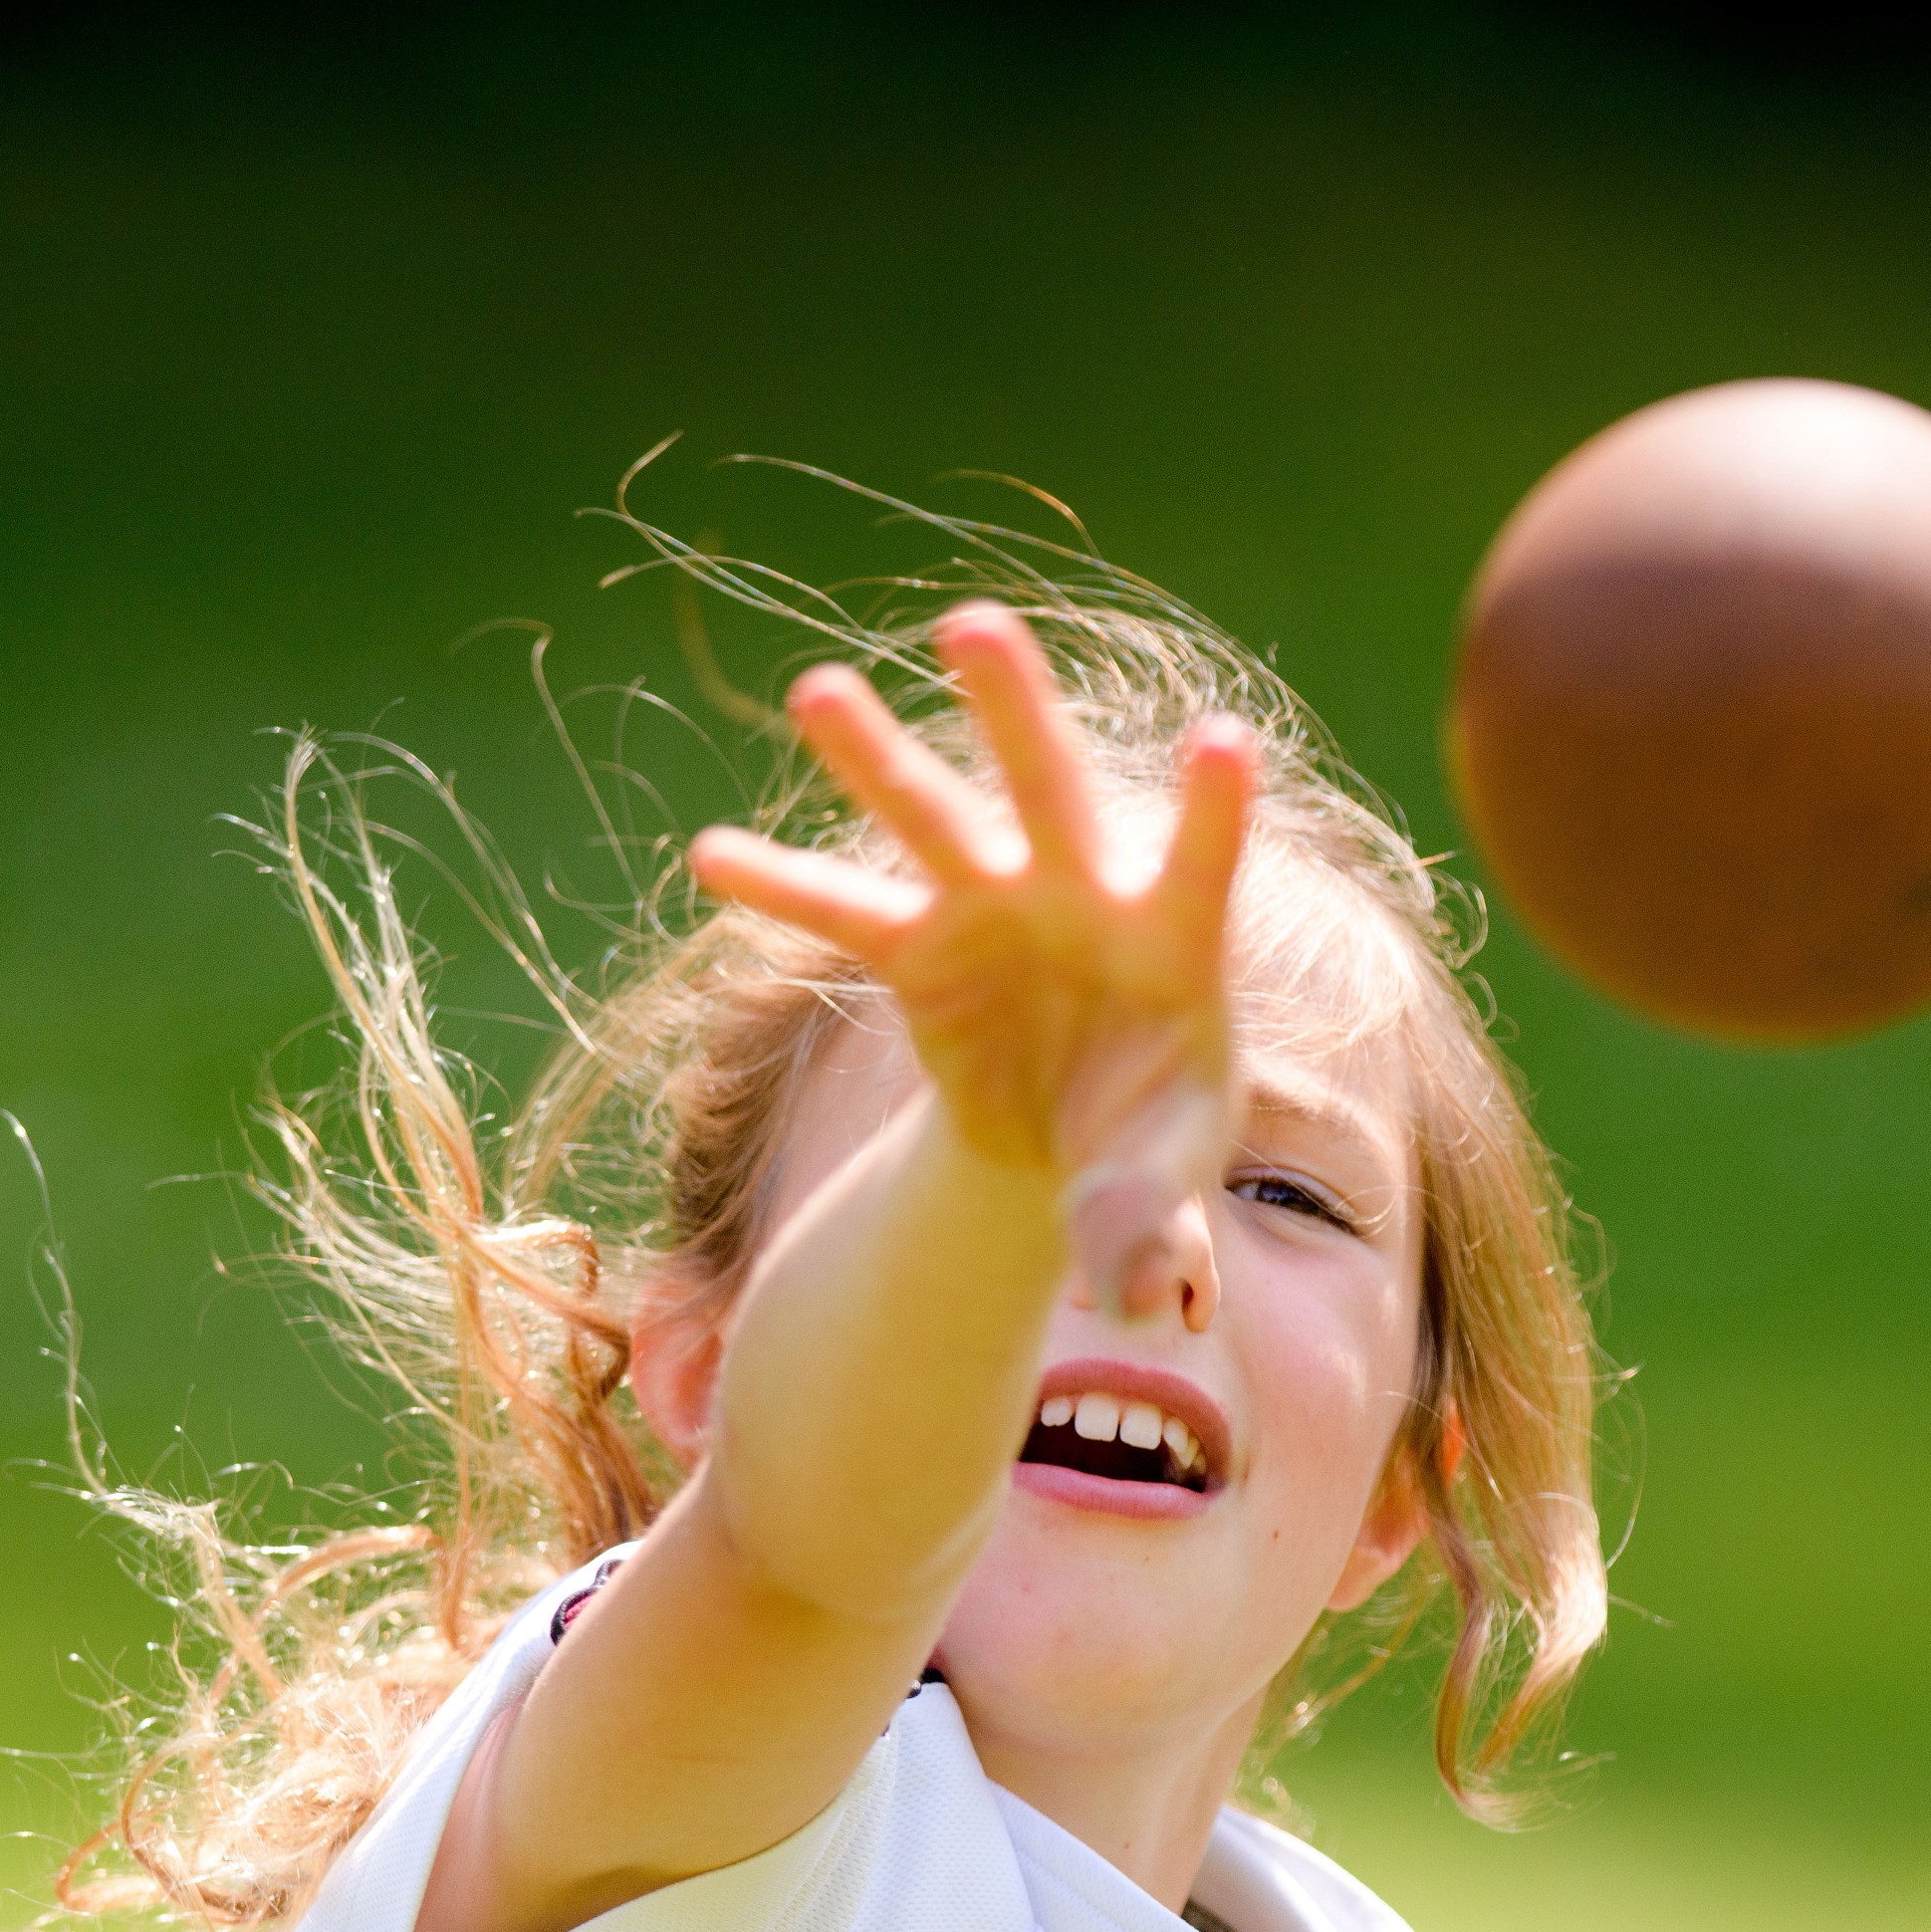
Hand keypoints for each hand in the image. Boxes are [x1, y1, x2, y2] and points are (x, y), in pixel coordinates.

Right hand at [689, 604, 1258, 1317]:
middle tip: (972, 629)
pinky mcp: (923, 946)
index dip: (1209, 810)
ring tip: (815, 692)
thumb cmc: (1144, 1144)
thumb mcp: (1158, 1190)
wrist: (1069, 1144)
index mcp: (1175, 945)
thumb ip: (1154, 1231)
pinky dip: (781, 886)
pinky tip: (709, 855)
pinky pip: (843, 912)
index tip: (1221, 740)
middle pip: (1052, 793)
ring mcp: (996, 907)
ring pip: (935, 820)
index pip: (1201, 863)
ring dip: (875, 759)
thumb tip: (1151, 1302)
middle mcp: (1083, 897)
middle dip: (1014, 715)